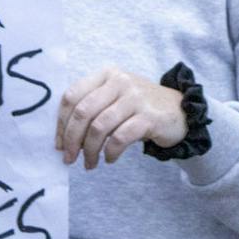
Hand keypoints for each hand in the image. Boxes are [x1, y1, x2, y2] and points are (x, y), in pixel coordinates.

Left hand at [57, 66, 185, 169]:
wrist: (179, 111)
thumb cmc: (138, 108)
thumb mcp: (114, 98)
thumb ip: (91, 108)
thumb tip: (64, 138)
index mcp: (105, 74)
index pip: (72, 96)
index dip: (61, 123)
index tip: (59, 144)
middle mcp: (119, 81)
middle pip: (83, 112)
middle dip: (72, 139)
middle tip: (69, 158)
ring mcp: (135, 98)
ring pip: (99, 127)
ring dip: (90, 150)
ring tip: (89, 163)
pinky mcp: (148, 117)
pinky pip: (120, 138)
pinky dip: (110, 152)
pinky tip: (109, 159)